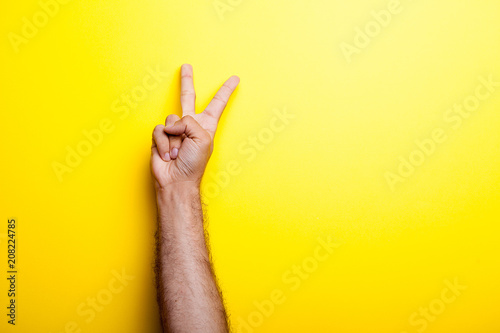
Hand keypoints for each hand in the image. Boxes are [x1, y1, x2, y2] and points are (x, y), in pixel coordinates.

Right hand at [151, 64, 238, 188]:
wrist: (177, 181)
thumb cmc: (194, 164)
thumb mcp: (202, 138)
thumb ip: (189, 122)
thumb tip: (173, 123)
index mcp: (206, 125)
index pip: (217, 103)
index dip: (225, 91)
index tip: (235, 79)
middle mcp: (190, 125)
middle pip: (188, 97)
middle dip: (186, 82)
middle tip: (186, 67)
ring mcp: (175, 131)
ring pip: (171, 119)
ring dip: (174, 139)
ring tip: (177, 153)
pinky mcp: (161, 137)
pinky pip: (160, 130)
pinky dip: (163, 143)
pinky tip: (167, 155)